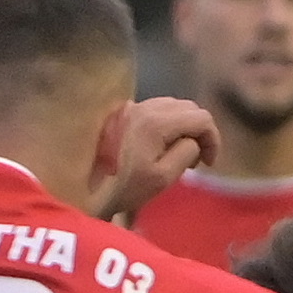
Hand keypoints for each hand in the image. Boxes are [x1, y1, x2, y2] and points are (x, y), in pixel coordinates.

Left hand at [98, 97, 221, 217]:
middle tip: (197, 159)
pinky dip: (167, 124)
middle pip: (188, 107)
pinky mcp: (123, 113)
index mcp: (157, 121)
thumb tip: (194, 141)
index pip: (201, 117)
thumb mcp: (162, 178)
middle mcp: (146, 106)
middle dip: (199, 131)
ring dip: (183, 126)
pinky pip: (155, 110)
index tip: (209, 163)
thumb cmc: (123, 187)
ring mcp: (132, 107)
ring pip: (172, 106)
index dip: (213, 139)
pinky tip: (160, 145)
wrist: (78, 186)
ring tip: (179, 153)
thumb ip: (186, 153)